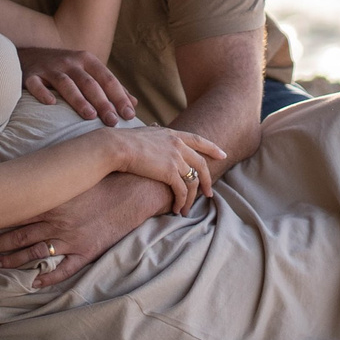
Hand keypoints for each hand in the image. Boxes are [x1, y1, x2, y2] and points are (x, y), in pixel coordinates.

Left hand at [0, 173, 162, 288]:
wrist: (137, 188)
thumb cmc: (107, 177)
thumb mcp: (75, 174)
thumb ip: (52, 180)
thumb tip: (30, 179)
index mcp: (51, 200)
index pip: (14, 214)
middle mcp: (57, 221)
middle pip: (18, 236)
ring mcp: (71, 238)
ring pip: (34, 254)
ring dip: (11, 261)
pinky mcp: (88, 250)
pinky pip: (64, 269)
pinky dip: (48, 277)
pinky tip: (33, 283)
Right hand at [19, 46, 136, 121]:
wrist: (27, 56)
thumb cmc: (63, 68)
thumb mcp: (87, 71)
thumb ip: (109, 86)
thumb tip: (133, 103)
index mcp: (87, 60)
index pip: (107, 79)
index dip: (119, 96)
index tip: (129, 115)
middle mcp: (70, 61)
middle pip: (89, 83)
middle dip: (103, 102)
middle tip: (113, 121)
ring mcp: (49, 68)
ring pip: (66, 84)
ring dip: (79, 100)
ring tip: (90, 116)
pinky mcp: (31, 75)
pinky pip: (36, 84)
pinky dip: (43, 93)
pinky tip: (50, 104)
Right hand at [107, 123, 227, 214]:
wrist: (117, 146)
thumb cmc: (124, 141)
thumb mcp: (146, 132)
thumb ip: (155, 134)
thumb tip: (155, 129)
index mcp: (173, 134)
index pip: (199, 140)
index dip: (212, 148)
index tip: (222, 154)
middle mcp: (178, 145)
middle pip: (201, 164)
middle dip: (207, 180)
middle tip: (209, 193)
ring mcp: (176, 158)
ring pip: (193, 181)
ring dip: (192, 198)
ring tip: (186, 209)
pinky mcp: (170, 172)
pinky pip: (182, 191)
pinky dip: (181, 201)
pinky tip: (176, 208)